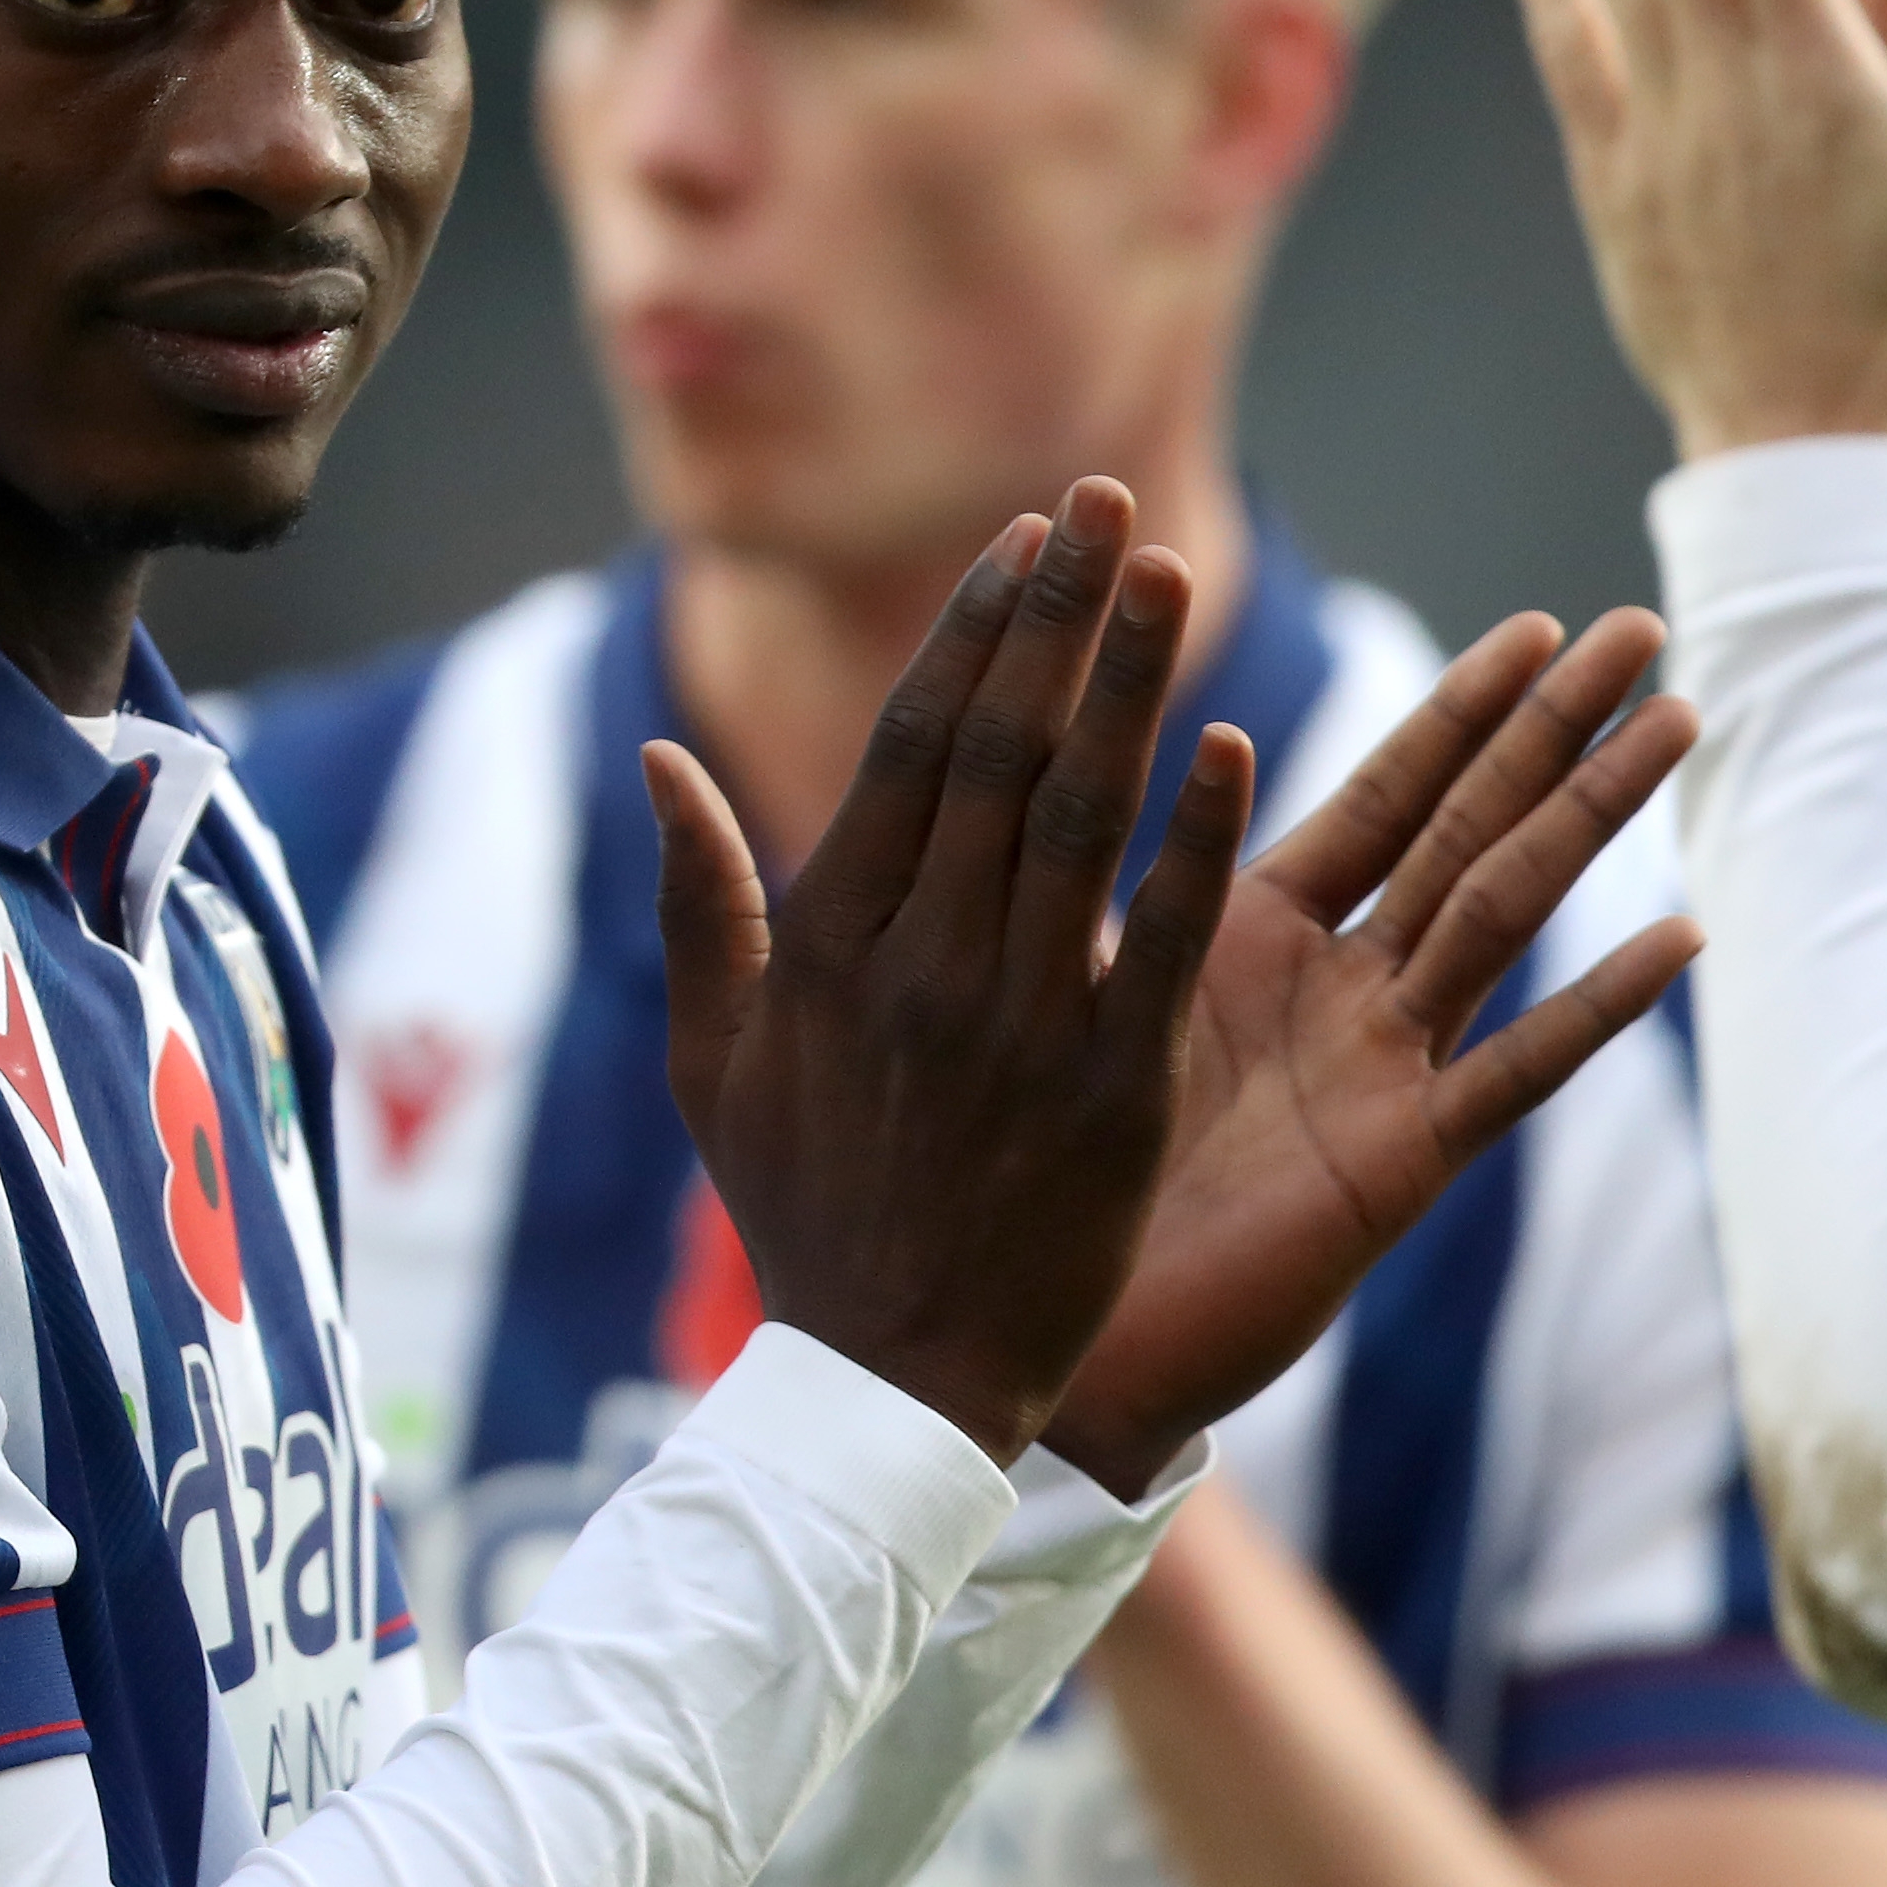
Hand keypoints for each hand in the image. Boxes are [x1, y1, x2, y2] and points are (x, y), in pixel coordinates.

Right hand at [647, 479, 1253, 1466]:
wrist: (888, 1387)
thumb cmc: (802, 1214)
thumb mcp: (711, 1062)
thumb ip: (698, 903)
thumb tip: (658, 761)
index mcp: (829, 947)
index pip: (910, 750)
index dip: (973, 632)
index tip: (1027, 537)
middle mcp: (919, 968)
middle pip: (997, 755)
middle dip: (1055, 617)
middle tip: (1108, 499)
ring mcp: (1017, 1029)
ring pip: (1076, 822)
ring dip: (1123, 685)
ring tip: (1165, 570)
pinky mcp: (1107, 1098)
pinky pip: (1154, 946)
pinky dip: (1187, 843)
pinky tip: (1227, 743)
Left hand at [1040, 608, 1700, 1496]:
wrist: (1052, 1336)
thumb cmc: (1044, 1174)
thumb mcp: (1078, 995)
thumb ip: (1105, 888)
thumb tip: (1055, 748)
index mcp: (1260, 934)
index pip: (1386, 793)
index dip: (1461, 709)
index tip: (1535, 626)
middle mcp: (1343, 990)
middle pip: (1470, 827)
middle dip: (1553, 729)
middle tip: (1641, 630)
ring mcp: (1385, 1070)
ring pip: (1506, 914)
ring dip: (1590, 818)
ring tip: (1679, 723)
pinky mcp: (1399, 1162)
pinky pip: (1511, 1072)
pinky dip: (1591, 1007)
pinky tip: (1676, 936)